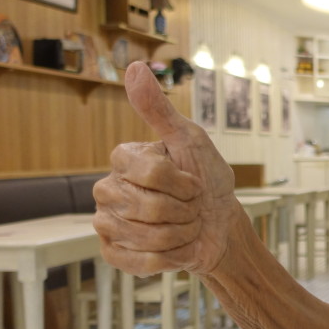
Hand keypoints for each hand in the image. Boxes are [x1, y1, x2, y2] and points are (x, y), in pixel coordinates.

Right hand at [93, 62, 238, 276]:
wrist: (220, 225)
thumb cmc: (208, 179)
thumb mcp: (192, 140)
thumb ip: (160, 110)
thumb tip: (134, 67)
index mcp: (123, 160)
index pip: (149, 171)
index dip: (182, 181)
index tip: (193, 180)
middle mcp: (107, 189)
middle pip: (147, 207)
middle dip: (184, 210)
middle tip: (191, 207)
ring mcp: (107, 223)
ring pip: (145, 236)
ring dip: (180, 234)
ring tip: (184, 226)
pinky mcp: (114, 254)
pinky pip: (139, 261)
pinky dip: (168, 258)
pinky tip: (175, 248)